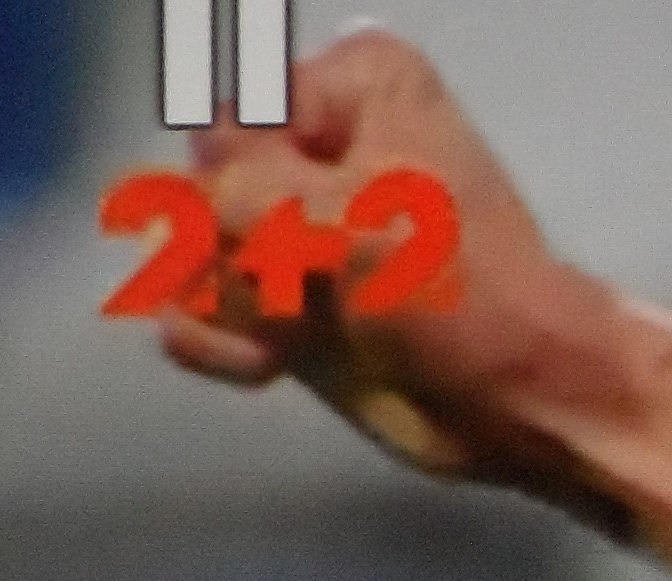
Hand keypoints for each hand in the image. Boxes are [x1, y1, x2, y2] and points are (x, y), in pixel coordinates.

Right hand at [152, 28, 640, 515]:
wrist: (515, 401)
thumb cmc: (457, 292)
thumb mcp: (347, 216)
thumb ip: (239, 187)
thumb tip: (155, 191)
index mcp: (354, 88)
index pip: (239, 107)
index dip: (258, 171)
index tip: (313, 210)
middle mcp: (314, 145)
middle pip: (200, 178)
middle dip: (233, 241)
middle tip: (301, 277)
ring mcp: (289, 229)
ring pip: (186, 244)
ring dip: (227, 297)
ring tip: (289, 325)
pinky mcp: (275, 302)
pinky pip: (189, 309)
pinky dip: (218, 341)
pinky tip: (266, 363)